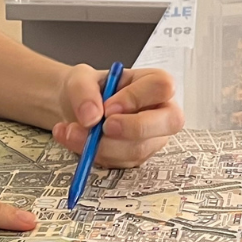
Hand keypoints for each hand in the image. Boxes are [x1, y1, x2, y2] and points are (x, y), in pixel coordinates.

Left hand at [52, 64, 184, 167]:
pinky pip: (121, 162)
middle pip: (170, 122)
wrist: (77, 110)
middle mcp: (161, 111)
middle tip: (101, 128)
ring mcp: (152, 137)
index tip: (107, 107)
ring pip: (139, 148)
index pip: (162, 87)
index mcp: (154, 82)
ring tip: (72, 132)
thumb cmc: (88, 90)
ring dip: (101, 145)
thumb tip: (91, 117)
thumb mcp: (79, 79)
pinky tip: (77, 140)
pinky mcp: (137, 156)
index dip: (135, 98)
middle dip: (132, 128)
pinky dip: (94, 154)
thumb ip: (83, 91)